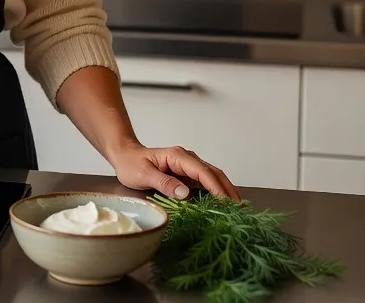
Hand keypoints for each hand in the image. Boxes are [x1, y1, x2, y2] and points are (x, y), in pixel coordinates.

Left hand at [107, 140, 239, 200]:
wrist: (124, 156)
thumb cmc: (131, 164)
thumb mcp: (144, 174)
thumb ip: (164, 183)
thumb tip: (185, 194)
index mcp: (179, 157)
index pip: (204, 173)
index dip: (217, 188)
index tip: (226, 203)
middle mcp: (187, 159)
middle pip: (214, 174)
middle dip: (228, 190)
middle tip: (240, 208)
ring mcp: (189, 167)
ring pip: (213, 178)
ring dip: (225, 191)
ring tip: (237, 208)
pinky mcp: (187, 175)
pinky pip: (205, 183)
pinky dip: (216, 192)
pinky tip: (223, 204)